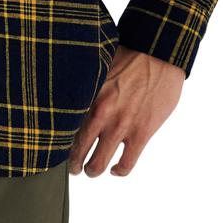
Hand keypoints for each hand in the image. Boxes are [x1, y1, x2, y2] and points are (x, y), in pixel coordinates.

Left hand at [68, 47, 185, 177]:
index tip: (60, 148)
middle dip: (74, 164)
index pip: (65, 131)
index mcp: (89, 98)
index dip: (60, 144)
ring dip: (92, 171)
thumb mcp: (100, 67)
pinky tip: (116, 169)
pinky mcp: (141, 133)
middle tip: (75, 166)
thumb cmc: (130, 55)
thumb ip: (86, 88)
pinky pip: (126, 165)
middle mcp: (102, 115)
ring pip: (98, 165)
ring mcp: (122, 127)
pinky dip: (119, 171)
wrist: (162, 51)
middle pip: (77, 154)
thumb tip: (70, 96)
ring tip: (92, 169)